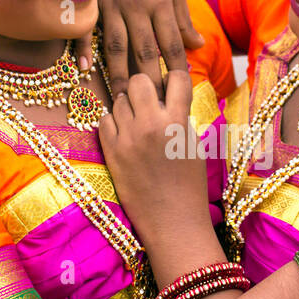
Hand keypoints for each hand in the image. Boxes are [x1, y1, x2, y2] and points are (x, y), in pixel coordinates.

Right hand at [83, 0, 203, 98]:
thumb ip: (181, 13)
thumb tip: (197, 44)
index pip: (171, 42)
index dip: (177, 68)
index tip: (181, 92)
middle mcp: (134, 4)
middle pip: (144, 51)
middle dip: (150, 81)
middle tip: (153, 109)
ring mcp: (108, 1)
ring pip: (114, 46)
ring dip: (119, 75)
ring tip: (123, 100)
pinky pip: (84, 27)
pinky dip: (82, 50)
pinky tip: (83, 70)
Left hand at [97, 70, 208, 249]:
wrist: (173, 221)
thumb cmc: (189, 185)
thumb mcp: (194, 145)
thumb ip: (181, 117)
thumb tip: (169, 94)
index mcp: (178, 122)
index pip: (177, 77)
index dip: (175, 78)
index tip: (172, 87)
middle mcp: (151, 125)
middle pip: (140, 80)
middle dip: (145, 87)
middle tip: (149, 102)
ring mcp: (128, 138)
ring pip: (120, 100)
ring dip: (128, 106)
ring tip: (137, 122)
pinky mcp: (111, 152)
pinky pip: (105, 120)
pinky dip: (113, 123)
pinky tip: (124, 134)